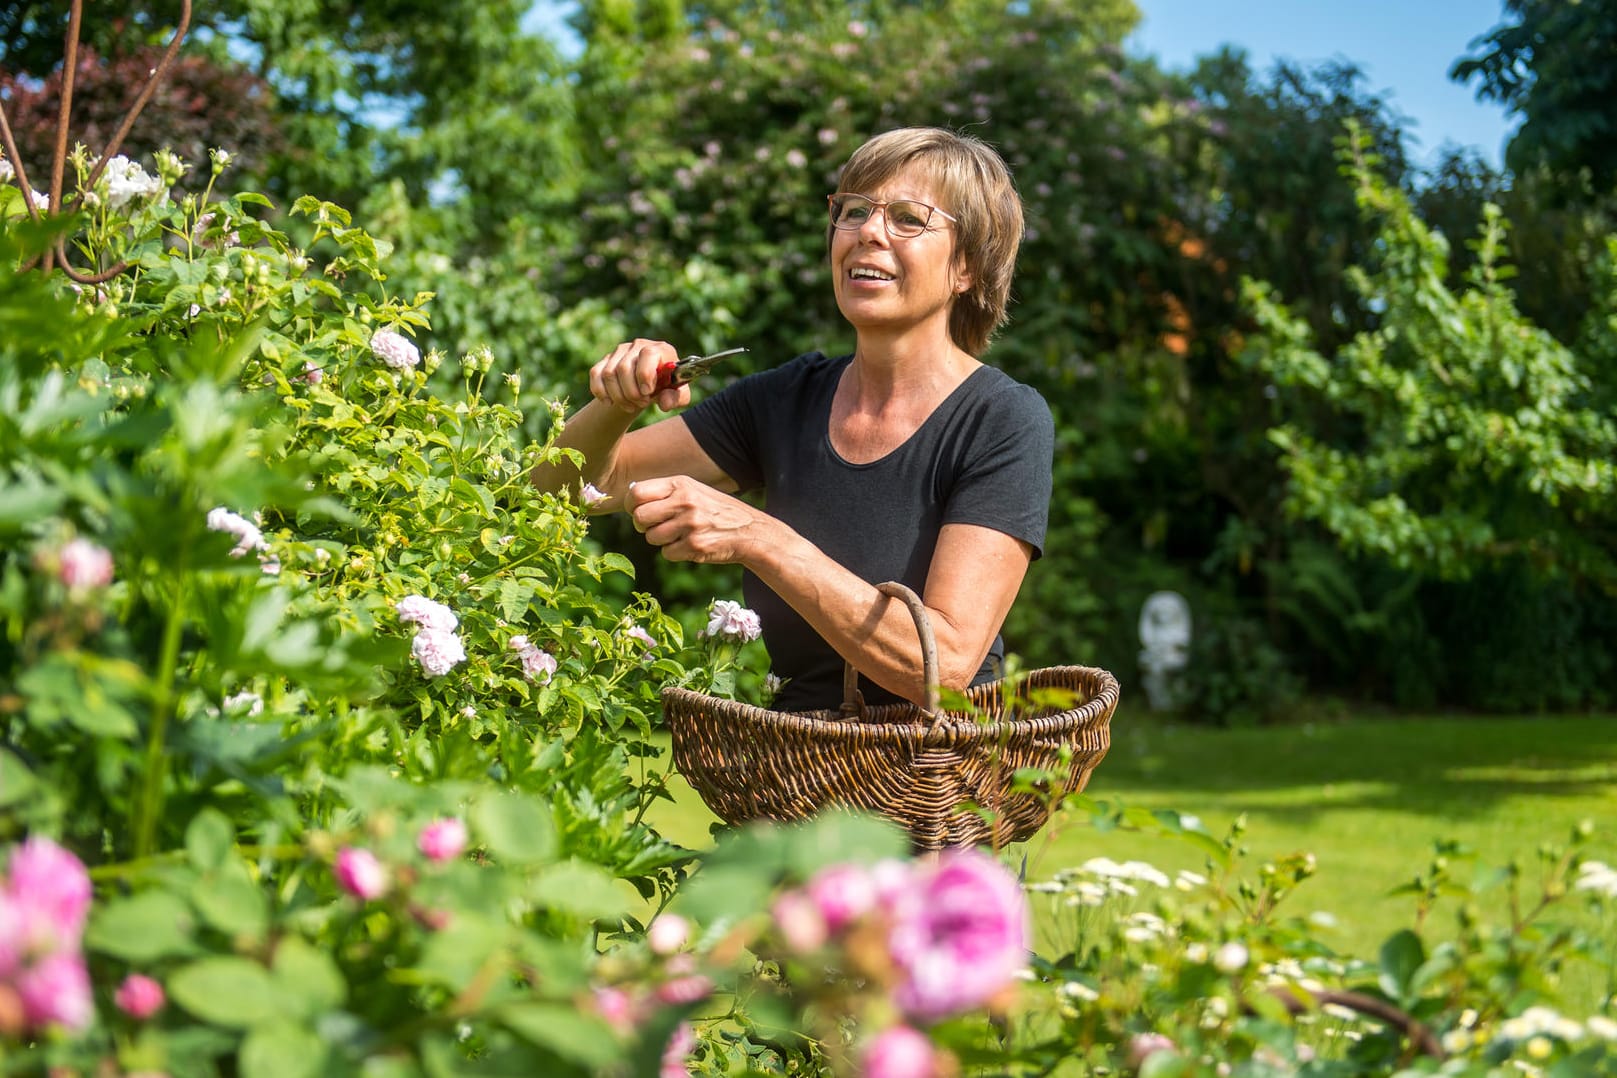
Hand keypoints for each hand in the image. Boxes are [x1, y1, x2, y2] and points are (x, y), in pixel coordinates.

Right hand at [589, 338, 690, 414]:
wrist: (650, 386)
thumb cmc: (667, 388)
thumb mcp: (679, 395)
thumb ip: (676, 398)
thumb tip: (664, 403)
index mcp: (661, 349)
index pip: (648, 354)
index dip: (645, 374)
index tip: (647, 393)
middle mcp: (639, 345)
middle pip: (624, 368)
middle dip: (631, 392)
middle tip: (641, 404)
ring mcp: (620, 351)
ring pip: (609, 374)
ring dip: (618, 396)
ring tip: (630, 406)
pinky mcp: (606, 360)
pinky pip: (596, 374)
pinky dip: (601, 392)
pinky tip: (609, 402)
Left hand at [626, 476, 769, 563]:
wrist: (749, 531)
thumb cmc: (715, 511)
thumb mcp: (695, 491)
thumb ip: (666, 493)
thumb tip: (633, 499)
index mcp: (681, 484)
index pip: (637, 493)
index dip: (632, 505)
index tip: (637, 511)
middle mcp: (685, 502)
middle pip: (640, 517)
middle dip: (643, 526)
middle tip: (654, 527)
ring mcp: (690, 525)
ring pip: (652, 537)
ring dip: (661, 540)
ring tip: (679, 535)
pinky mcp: (695, 546)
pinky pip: (667, 553)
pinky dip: (674, 552)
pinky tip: (690, 545)